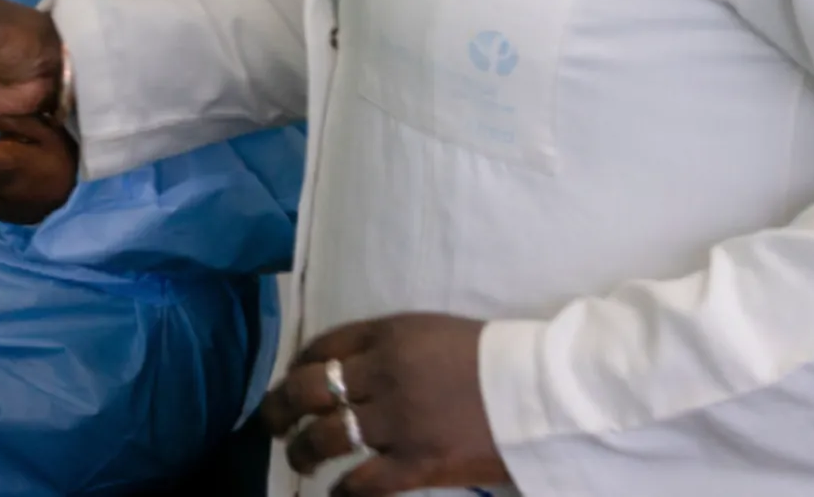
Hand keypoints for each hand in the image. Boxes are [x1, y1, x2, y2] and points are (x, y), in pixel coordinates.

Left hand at [259, 315, 504, 494]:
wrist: (543, 391)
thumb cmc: (493, 360)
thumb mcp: (433, 332)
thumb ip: (389, 346)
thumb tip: (347, 369)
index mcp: (389, 334)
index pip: (322, 345)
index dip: (297, 365)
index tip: (289, 380)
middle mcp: (384, 372)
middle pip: (308, 388)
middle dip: (279, 406)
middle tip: (269, 423)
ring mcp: (399, 420)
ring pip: (326, 436)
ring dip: (302, 449)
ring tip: (296, 457)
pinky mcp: (419, 462)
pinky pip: (364, 482)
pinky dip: (342, 490)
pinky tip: (333, 492)